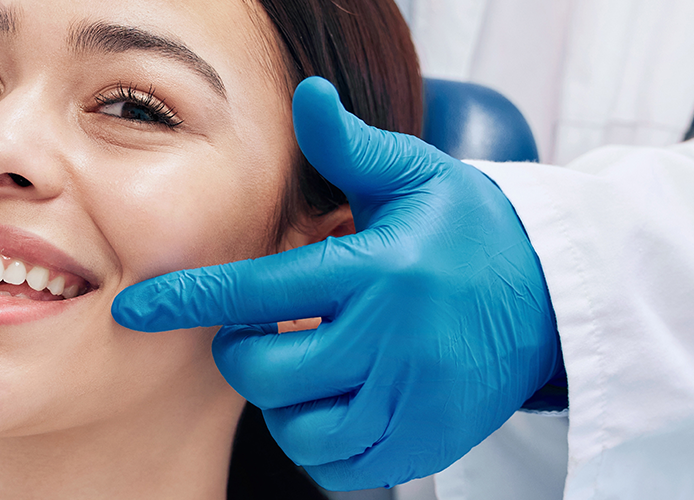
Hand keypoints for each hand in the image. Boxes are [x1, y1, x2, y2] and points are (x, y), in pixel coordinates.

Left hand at [111, 77, 561, 489]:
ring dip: (281, 400)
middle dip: (244, 353)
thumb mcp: (417, 177)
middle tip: (265, 330)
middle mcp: (392, 340)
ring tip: (305, 364)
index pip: (259, 291)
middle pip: (266, 372)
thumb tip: (306, 98)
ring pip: (297, 427)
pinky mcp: (426, 441)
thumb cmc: (470, 231)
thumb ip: (350, 149)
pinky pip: (340, 464)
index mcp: (377, 270)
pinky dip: (319, 441)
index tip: (136, 310)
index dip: (189, 302)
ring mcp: (411, 399)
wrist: (556, 297)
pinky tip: (332, 401)